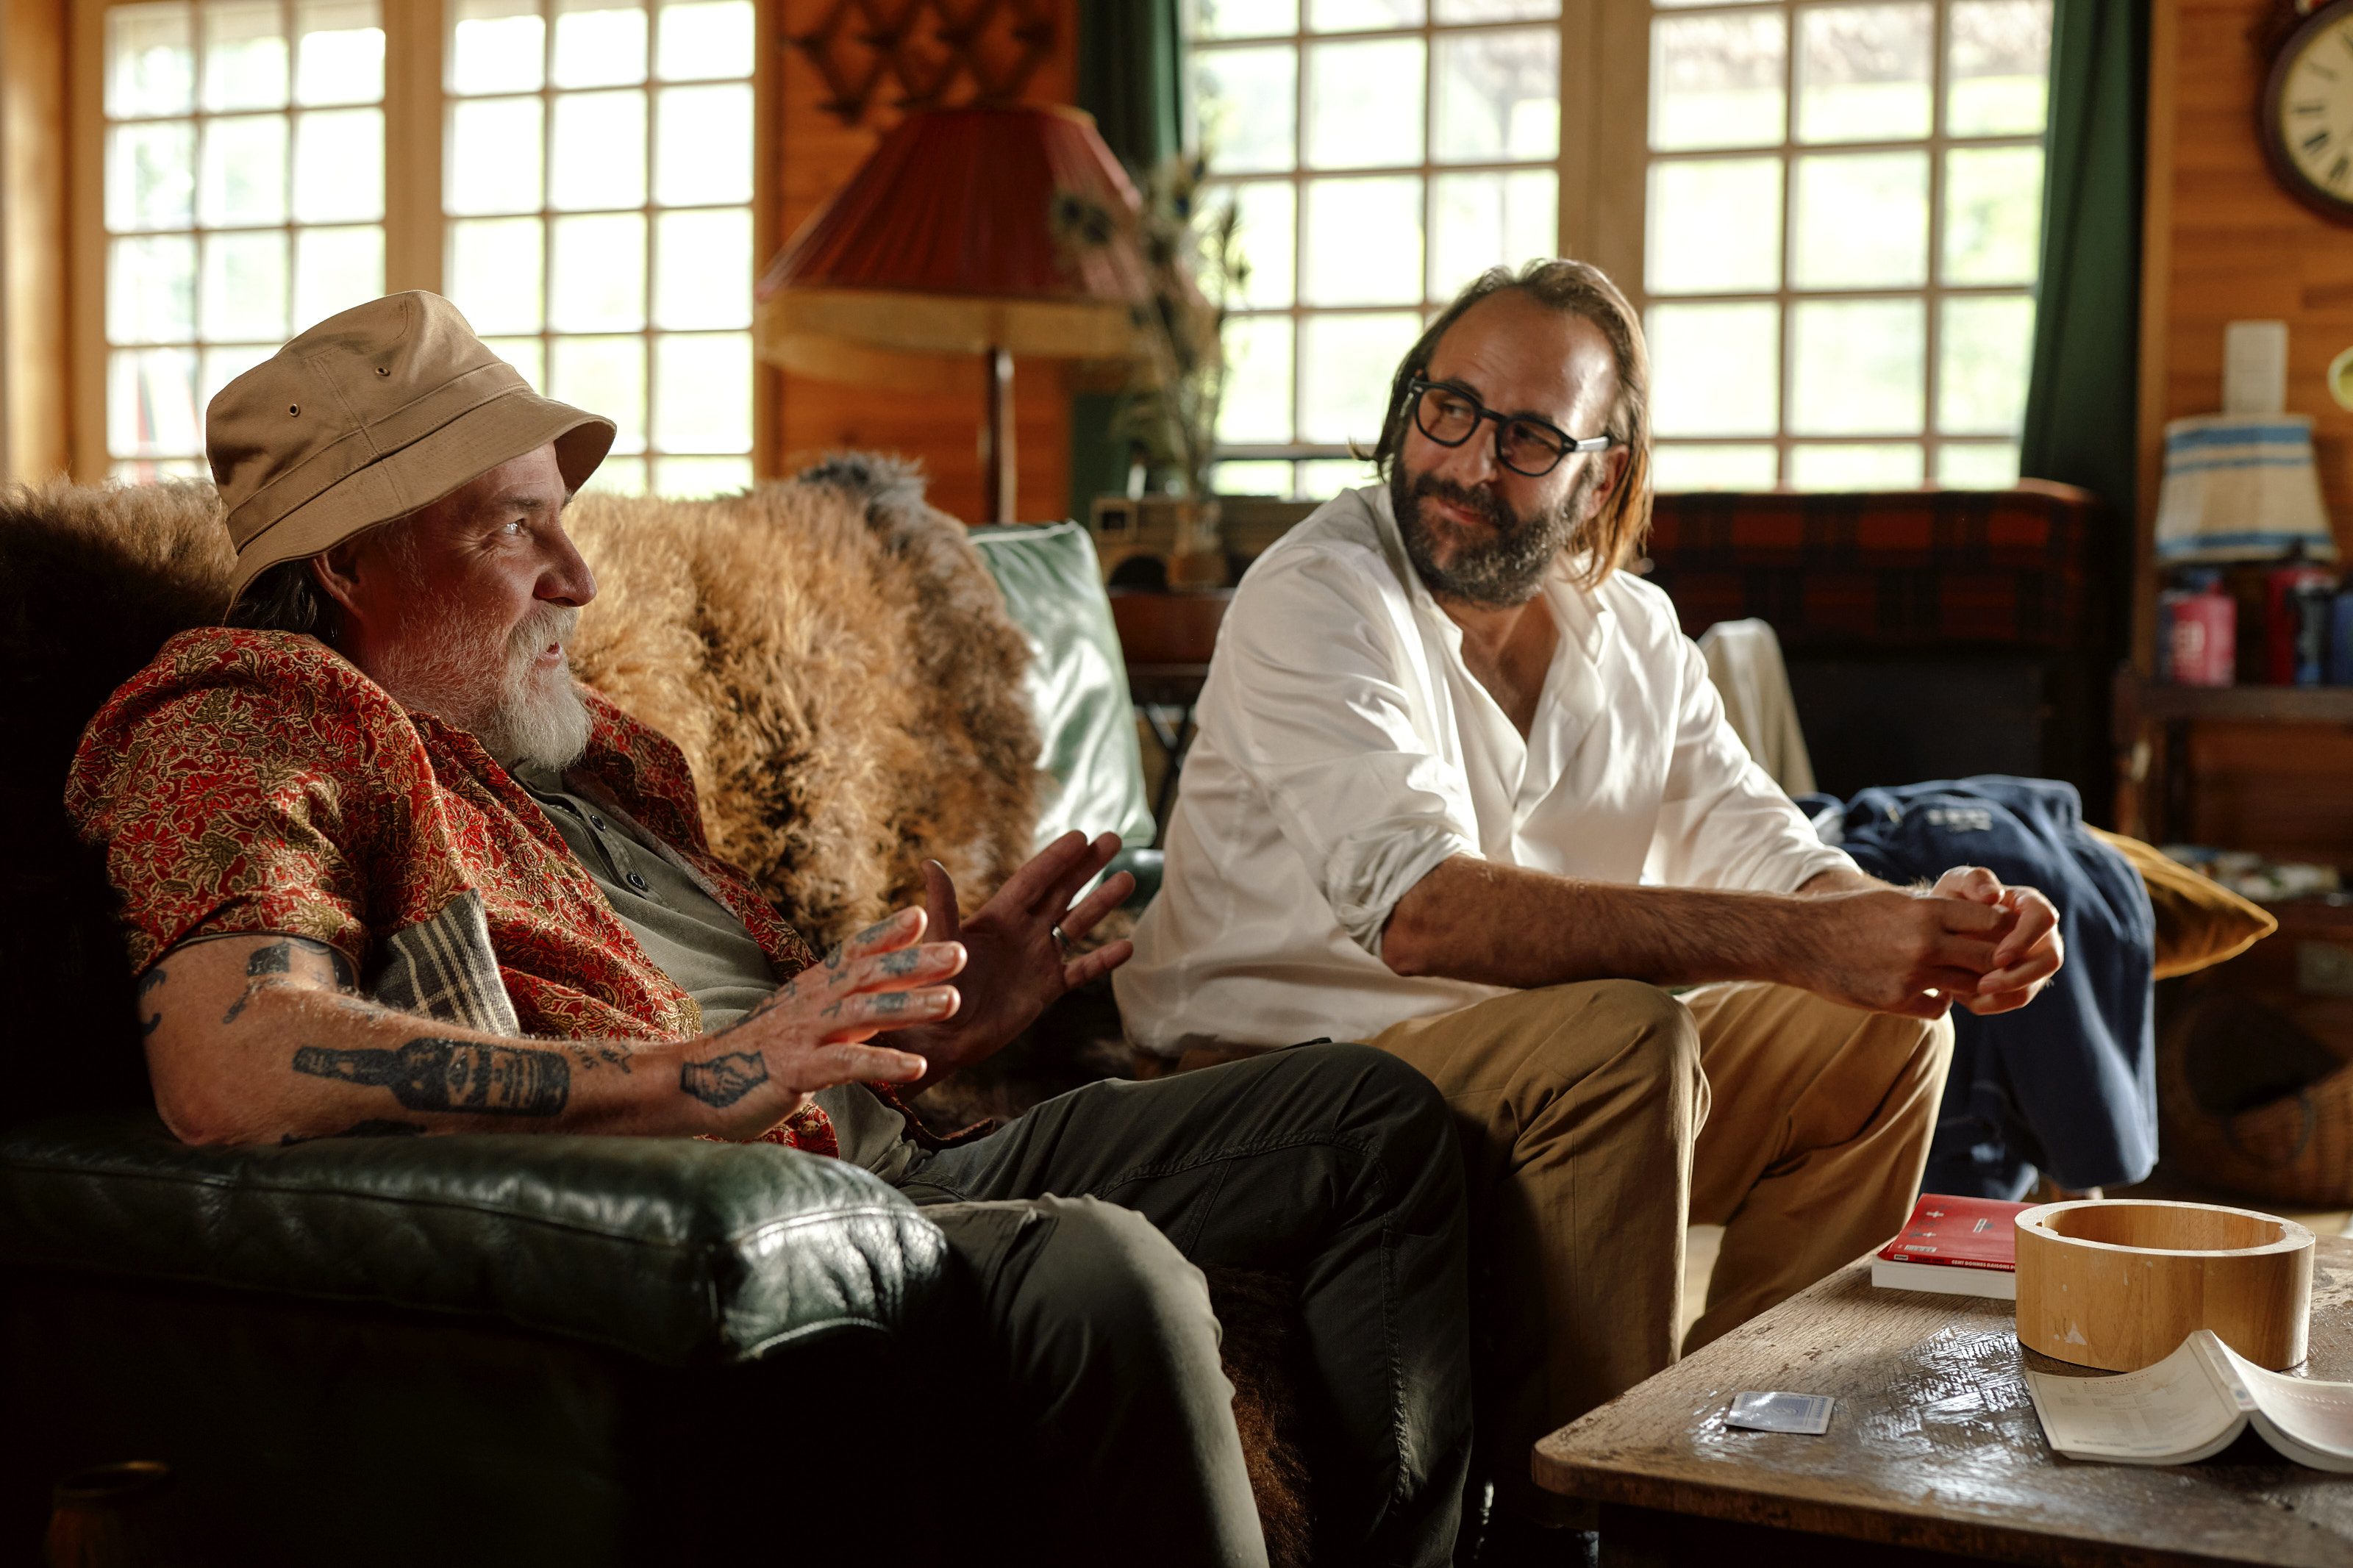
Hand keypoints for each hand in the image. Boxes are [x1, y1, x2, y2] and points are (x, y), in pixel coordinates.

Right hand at [676, 907, 963, 1136]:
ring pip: (864, 1013)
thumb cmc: (757, 1053)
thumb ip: (838, 1003)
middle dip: (917, 963)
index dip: (886, 932)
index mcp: (813, 989)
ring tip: (953, 1001)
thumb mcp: (801, 1019)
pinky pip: (847, 1063)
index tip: (922, 916)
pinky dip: (883, 1062)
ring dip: (912, 1006)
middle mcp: (811, 1003)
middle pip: (869, 975)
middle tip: (961, 954)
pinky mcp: (797, 1070)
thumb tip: (878, 990)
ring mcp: (804, 1034)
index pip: (853, 952)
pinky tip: (917, 1067)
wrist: (696, 1082)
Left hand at [878, 830, 1136, 1088]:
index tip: (1081, 836)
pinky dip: (1104, 960)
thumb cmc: (931, 989)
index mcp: (998, 917)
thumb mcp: (939, 944)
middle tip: (1114, 839)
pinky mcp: (1047, 988)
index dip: (1056, 858)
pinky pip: (1081, 970)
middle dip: (1087, 866)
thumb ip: (942, 906)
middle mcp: (1022, 931)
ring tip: (1128, 879)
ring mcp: (1037, 958)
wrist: (941, 1038)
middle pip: (1062, 891)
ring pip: (1077, 924)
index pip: (1033, 879)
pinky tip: (1128, 946)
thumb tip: (929, 864)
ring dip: (1101, 903)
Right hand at [1788, 886, 2013, 1018]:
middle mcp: (1925, 942)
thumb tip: (1973, 916)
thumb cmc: (1847, 914)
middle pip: (1991, 957)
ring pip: (1969, 986)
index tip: (1999, 936)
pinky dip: (1939, 1002)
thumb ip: (1933, 910)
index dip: (2003, 930)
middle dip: (1997, 962)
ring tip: (1960, 977)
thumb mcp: (1894, 901)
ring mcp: (1911, 974)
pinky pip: (1938, 1007)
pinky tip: (1928, 993)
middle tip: (1993, 964)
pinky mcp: (1895, 1000)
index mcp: (1927, 910)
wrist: (1800, 939)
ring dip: (1970, 984)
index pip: (1993, 920)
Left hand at [1929, 866, 2063, 1014]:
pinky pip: (2013, 999)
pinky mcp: (2019, 982)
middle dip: (2018, 976)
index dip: (2025, 940)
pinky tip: (1963, 996)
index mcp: (2031, 906)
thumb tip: (1994, 894)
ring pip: (2032, 986)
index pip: (2044, 919)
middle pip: (2050, 960)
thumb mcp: (1956, 883)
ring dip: (2003, 994)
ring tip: (1969, 991)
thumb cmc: (1952, 900)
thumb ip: (1974, 880)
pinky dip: (1990, 1002)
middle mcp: (2041, 936)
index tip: (1998, 957)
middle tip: (1984, 984)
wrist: (1938, 927)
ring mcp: (2033, 961)